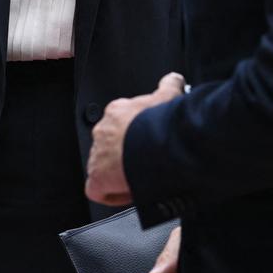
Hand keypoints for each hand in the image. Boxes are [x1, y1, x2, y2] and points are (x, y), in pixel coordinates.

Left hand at [85, 73, 183, 204]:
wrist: (156, 145)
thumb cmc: (162, 123)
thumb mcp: (168, 98)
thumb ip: (170, 86)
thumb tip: (174, 79)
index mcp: (117, 112)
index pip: (120, 126)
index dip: (134, 140)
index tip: (146, 148)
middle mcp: (104, 131)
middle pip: (111, 147)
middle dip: (126, 157)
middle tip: (145, 165)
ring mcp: (98, 153)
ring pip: (104, 167)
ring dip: (120, 174)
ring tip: (141, 180)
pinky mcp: (97, 176)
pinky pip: (97, 189)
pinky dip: (111, 193)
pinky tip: (130, 193)